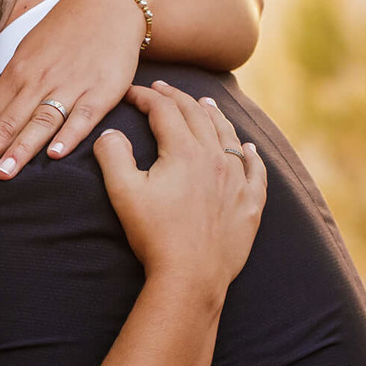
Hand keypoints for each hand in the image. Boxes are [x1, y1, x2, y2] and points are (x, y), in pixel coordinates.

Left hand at [0, 0, 146, 194]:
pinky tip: (55, 155)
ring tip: (0, 175)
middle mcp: (37, 82)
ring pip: (39, 122)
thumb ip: (12, 90)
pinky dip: (69, 135)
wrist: (110, 3)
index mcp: (16, 75)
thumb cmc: (65, 33)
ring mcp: (69, 86)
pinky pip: (83, 116)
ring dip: (19, 150)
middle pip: (3, 126)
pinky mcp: (102, 90)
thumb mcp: (29, 55)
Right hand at [92, 82, 264, 300]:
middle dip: (176, 98)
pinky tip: (248, 147)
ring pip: (228, 136)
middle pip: (197, 116)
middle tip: (161, 89)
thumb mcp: (123, 193)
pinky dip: (251, 154)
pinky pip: (255, 171)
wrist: (190, 276)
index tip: (132, 93)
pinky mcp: (250, 204)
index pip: (164, 111)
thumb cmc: (154, 235)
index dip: (146, 97)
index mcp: (184, 152)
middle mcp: (215, 158)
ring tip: (204, 104)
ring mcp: (237, 181)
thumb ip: (113, 156)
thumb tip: (109, 132)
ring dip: (214, 116)